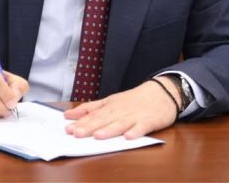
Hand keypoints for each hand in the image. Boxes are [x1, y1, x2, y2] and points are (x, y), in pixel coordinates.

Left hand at [63, 79, 177, 139]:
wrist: (161, 92)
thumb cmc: (133, 100)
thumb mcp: (109, 101)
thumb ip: (89, 108)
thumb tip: (68, 115)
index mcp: (110, 106)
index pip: (93, 115)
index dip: (80, 122)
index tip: (67, 129)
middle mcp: (120, 111)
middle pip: (104, 120)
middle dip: (90, 127)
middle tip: (77, 133)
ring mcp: (135, 116)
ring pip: (121, 124)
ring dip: (110, 130)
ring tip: (98, 136)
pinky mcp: (150, 121)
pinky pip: (142, 127)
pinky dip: (136, 131)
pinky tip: (129, 136)